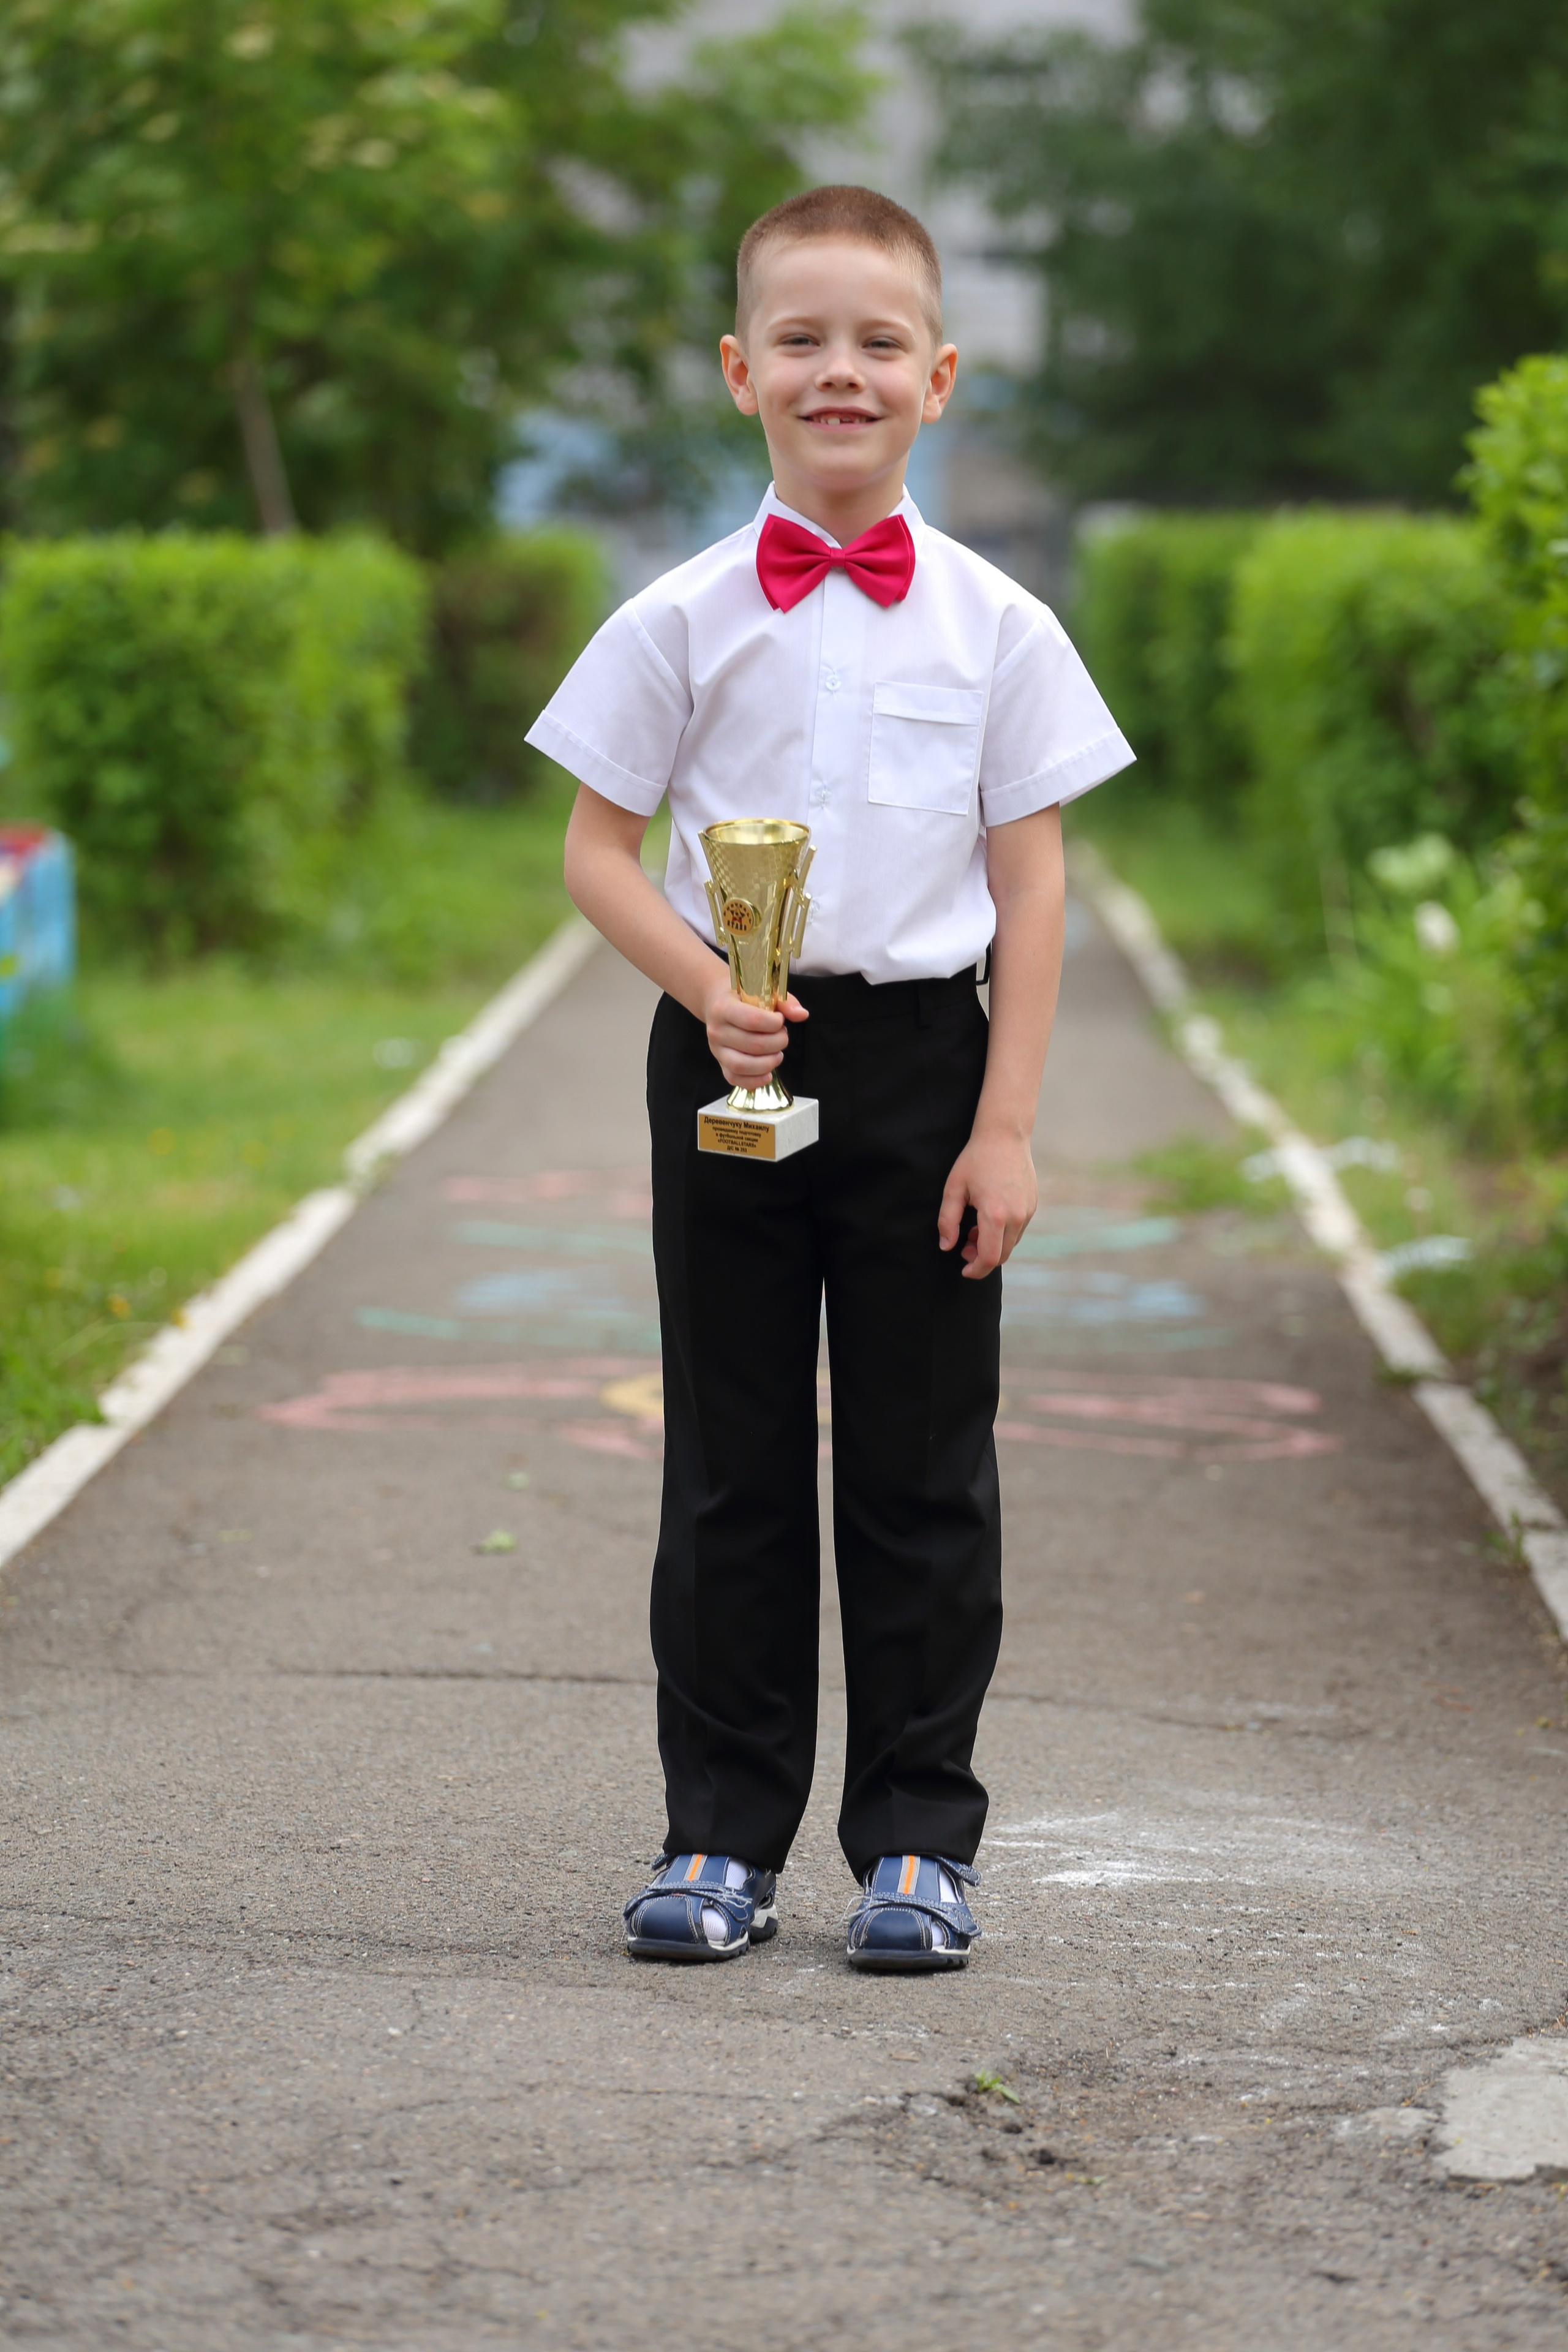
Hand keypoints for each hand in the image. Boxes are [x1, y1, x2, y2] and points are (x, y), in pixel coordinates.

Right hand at [703, 966, 807, 1089]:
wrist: (717, 1004)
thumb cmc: (743, 997)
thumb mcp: (763, 991)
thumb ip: (784, 1002)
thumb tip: (802, 1015)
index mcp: (723, 1008)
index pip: (752, 1020)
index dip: (774, 1023)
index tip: (780, 1020)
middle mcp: (716, 1030)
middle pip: (753, 1045)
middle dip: (777, 1043)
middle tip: (782, 1036)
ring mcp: (717, 1050)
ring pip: (742, 1065)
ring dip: (768, 1063)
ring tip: (778, 1054)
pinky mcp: (721, 1064)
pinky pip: (735, 1079)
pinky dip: (755, 1081)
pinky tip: (768, 1073)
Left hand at [938, 1127, 1037, 1278]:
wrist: (1005, 1135)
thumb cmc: (976, 1159)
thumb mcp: (954, 1189)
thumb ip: (947, 1221)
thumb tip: (946, 1246)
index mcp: (995, 1215)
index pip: (989, 1258)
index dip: (976, 1270)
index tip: (964, 1270)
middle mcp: (1017, 1216)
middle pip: (1002, 1255)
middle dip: (981, 1258)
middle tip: (963, 1247)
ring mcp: (1028, 1211)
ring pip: (1011, 1244)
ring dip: (992, 1245)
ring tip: (973, 1229)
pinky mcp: (1032, 1205)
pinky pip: (1018, 1230)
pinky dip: (1003, 1233)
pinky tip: (988, 1219)